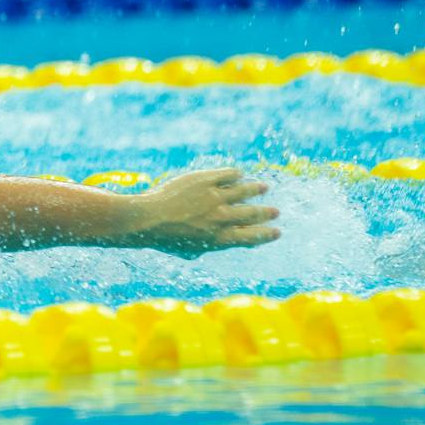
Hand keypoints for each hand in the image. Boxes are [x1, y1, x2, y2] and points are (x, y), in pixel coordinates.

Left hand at [128, 168, 279, 255]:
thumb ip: (211, 246)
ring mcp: (214, 197)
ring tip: (263, 188)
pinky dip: (235, 175)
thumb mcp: (191, 250)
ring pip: (244, 191)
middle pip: (252, 213)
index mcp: (220, 238)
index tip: (277, 232)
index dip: (267, 234)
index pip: (252, 237)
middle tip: (275, 211)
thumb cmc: (165, 238)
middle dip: (266, 212)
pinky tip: (238, 174)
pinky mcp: (205, 180)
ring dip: (256, 189)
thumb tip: (228, 243)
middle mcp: (222, 218)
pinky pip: (228, 175)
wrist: (147, 218)